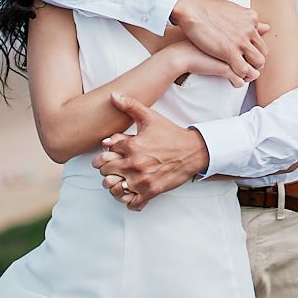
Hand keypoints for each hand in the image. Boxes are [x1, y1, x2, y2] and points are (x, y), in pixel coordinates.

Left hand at [91, 95, 208, 208]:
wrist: (192, 150)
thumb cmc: (170, 134)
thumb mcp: (150, 117)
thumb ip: (130, 105)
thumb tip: (113, 95)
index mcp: (132, 145)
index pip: (104, 153)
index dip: (104, 154)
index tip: (110, 154)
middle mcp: (135, 164)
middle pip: (105, 171)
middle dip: (106, 169)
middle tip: (112, 167)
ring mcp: (142, 180)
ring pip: (114, 188)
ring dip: (113, 185)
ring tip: (118, 180)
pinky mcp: (151, 191)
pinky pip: (131, 203)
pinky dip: (128, 200)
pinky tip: (130, 192)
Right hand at [171, 0, 268, 81]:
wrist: (193, 11)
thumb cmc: (208, 10)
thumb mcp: (234, 11)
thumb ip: (249, 21)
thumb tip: (265, 27)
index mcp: (251, 19)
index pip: (261, 42)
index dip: (254, 52)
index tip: (245, 55)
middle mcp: (249, 30)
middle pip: (262, 54)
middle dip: (255, 63)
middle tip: (244, 66)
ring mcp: (240, 41)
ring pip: (257, 63)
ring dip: (251, 71)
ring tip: (240, 72)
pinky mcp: (229, 52)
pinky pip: (243, 70)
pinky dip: (240, 77)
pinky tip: (232, 76)